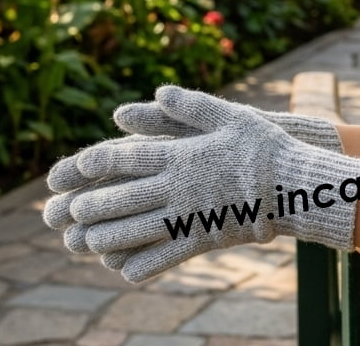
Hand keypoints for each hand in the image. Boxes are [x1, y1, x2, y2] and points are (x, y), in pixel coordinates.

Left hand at [43, 87, 359, 281]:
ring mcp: (189, 217)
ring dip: (104, 237)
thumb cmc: (264, 146)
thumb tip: (157, 92)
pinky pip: (164, 257)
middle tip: (65, 213)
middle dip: (90, 206)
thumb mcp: (231, 114)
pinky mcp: (202, 239)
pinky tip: (123, 269)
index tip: (74, 167)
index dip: (97, 163)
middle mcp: (178, 188)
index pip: (128, 159)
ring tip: (82, 242)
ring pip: (136, 231)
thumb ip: (191, 105)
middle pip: (122, 199)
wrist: (294, 186)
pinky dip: (139, 264)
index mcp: (182, 156)